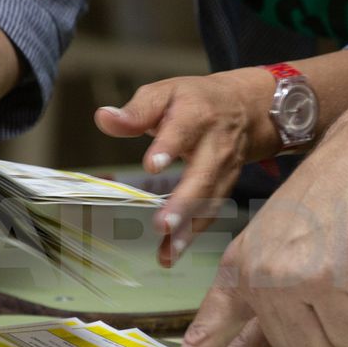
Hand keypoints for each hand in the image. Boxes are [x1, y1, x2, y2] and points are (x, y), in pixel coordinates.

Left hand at [94, 68, 279, 266]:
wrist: (243, 109)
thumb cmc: (194, 101)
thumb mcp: (164, 93)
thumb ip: (136, 111)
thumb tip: (104, 118)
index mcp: (196, 114)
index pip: (183, 130)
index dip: (169, 147)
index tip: (152, 165)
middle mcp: (216, 145)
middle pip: (203, 175)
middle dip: (185, 202)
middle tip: (162, 224)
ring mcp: (224, 170)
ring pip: (209, 201)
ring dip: (189, 228)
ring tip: (167, 251)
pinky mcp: (225, 188)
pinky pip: (210, 213)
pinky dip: (191, 235)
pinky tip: (170, 253)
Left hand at [152, 132, 347, 346]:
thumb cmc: (338, 204)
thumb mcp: (290, 249)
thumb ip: (282, 310)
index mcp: (239, 268)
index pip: (208, 333)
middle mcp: (255, 278)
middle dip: (319, 330)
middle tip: (333, 282)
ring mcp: (286, 282)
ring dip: (343, 323)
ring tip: (346, 273)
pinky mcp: (322, 285)